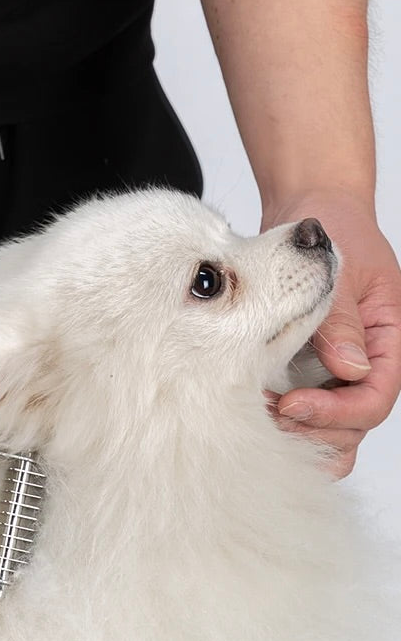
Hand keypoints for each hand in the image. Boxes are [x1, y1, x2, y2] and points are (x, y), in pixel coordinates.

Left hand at [263, 190, 400, 477]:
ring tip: (258, 414)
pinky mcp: (306, 368)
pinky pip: (304, 410)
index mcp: (387, 340)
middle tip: (268, 413)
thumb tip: (350, 368)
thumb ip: (343, 322)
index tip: (290, 403)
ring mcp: (334, 369)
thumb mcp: (344, 272)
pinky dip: (284, 420)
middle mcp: (364, 361)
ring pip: (330, 427)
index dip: (336, 412)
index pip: (374, 399)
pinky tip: (254, 410)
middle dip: (314, 429)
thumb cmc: (335, 231)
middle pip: (354, 424)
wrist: (311, 209)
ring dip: (298, 431)